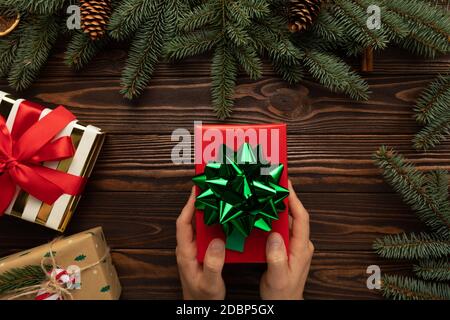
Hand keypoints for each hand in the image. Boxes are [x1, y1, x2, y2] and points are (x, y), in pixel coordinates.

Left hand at [176, 187, 225, 299]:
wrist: (200, 307)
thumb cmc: (201, 297)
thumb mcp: (209, 282)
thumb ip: (212, 264)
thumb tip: (218, 242)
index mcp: (185, 252)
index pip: (183, 223)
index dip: (189, 205)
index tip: (196, 190)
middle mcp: (189, 248)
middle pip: (192, 220)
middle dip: (200, 203)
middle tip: (211, 189)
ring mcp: (196, 250)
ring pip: (200, 226)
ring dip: (209, 212)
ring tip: (220, 198)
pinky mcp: (204, 253)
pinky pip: (208, 234)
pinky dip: (216, 224)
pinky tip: (226, 220)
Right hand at [260, 180, 313, 299]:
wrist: (285, 303)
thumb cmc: (283, 293)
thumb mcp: (278, 277)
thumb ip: (277, 257)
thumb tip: (274, 236)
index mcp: (302, 248)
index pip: (302, 218)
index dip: (295, 200)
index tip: (286, 185)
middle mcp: (300, 244)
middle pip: (294, 216)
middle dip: (285, 199)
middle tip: (273, 184)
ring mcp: (294, 246)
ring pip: (287, 221)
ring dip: (277, 208)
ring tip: (266, 194)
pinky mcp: (286, 248)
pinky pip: (281, 229)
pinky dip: (272, 219)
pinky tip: (262, 215)